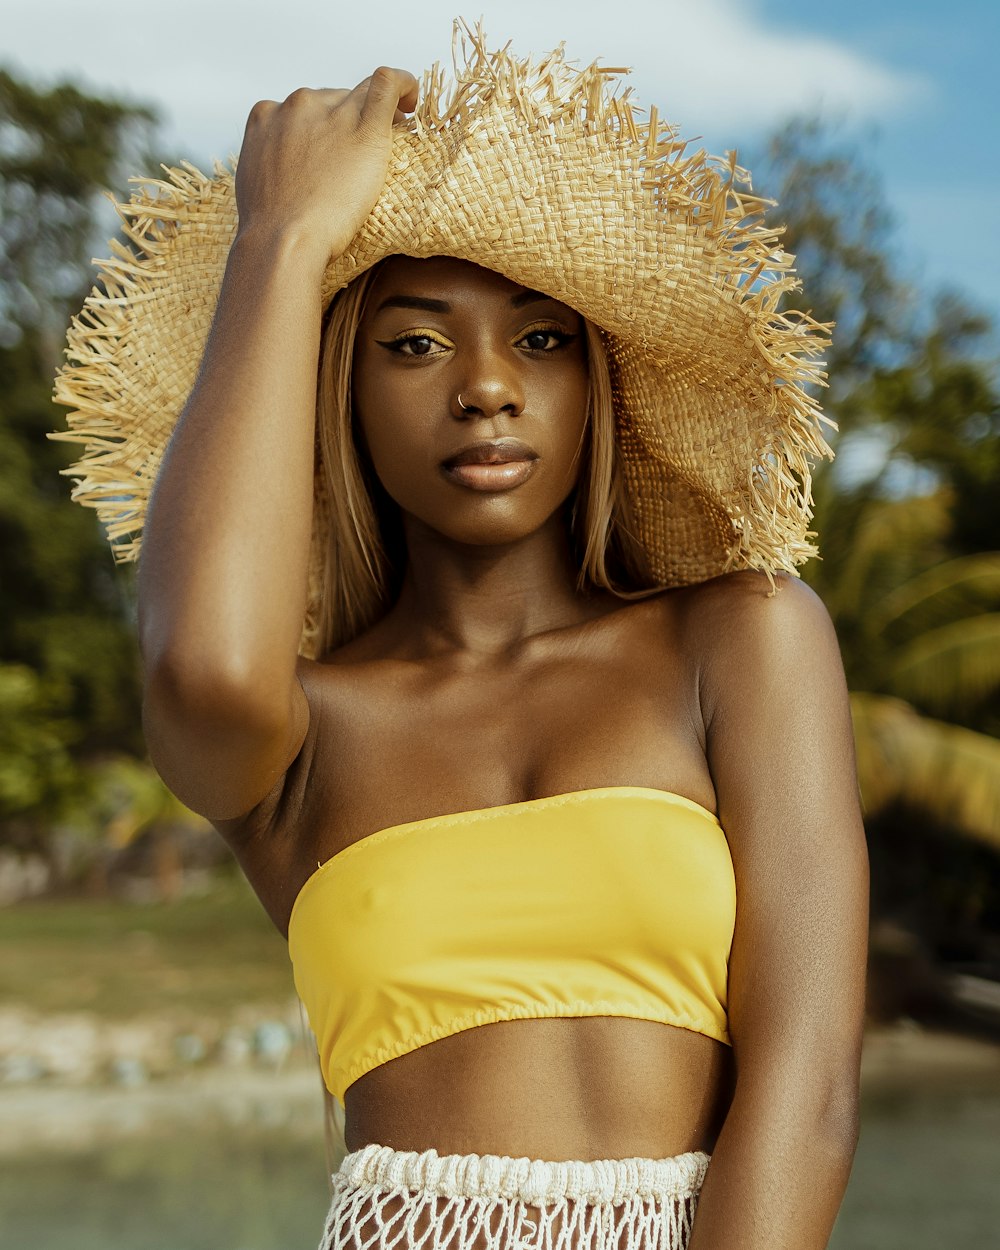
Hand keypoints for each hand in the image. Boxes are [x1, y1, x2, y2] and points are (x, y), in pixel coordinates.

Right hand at [234, 68, 417, 269]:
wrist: (284, 239)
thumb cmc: (273, 228)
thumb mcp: (258, 184)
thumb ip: (275, 166)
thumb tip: (294, 177)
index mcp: (267, 116)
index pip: (303, 107)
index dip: (325, 121)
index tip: (338, 138)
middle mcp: (297, 105)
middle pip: (333, 100)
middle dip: (349, 122)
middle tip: (365, 154)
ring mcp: (331, 113)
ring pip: (360, 96)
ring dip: (373, 115)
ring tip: (387, 141)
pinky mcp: (364, 127)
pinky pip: (388, 84)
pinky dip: (404, 84)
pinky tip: (411, 98)